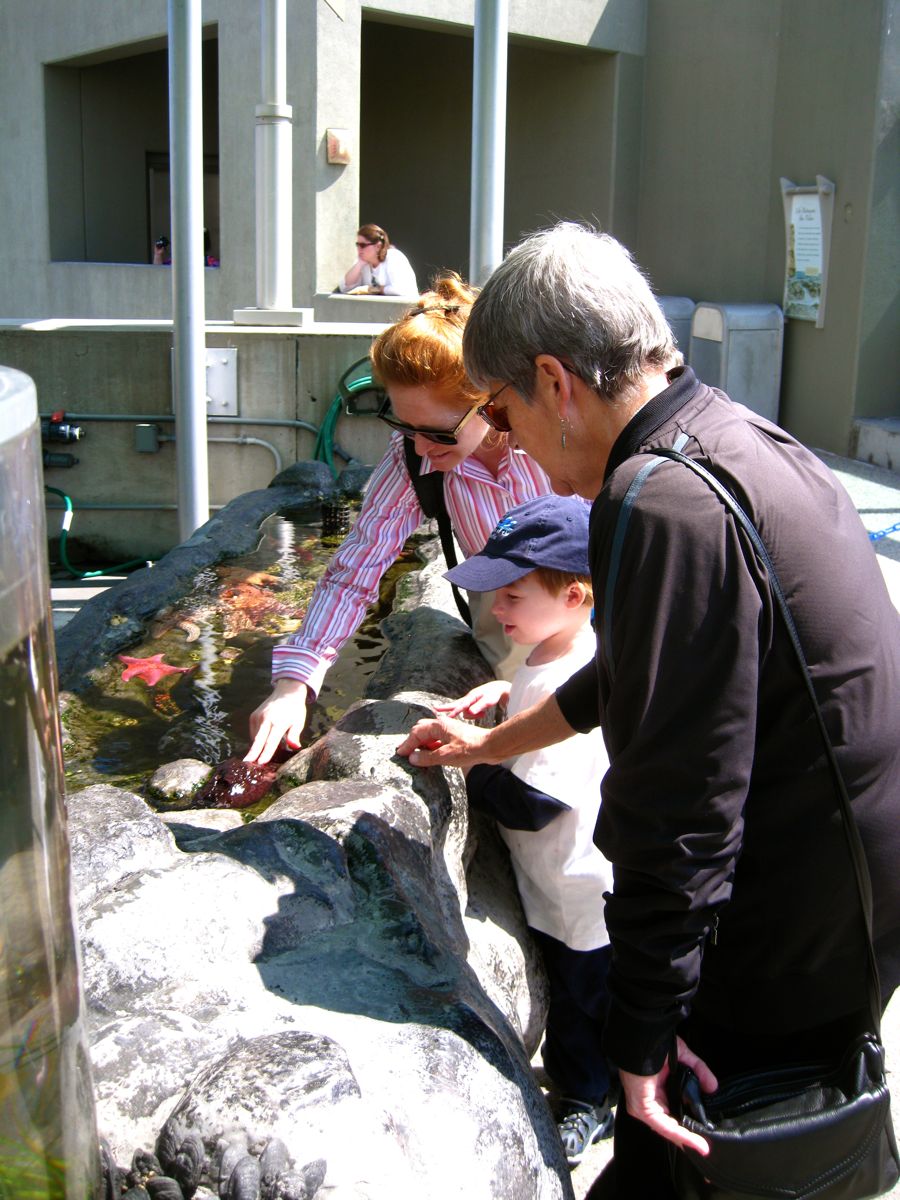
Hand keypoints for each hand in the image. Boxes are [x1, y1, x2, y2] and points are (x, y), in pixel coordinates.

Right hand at [245, 678, 308, 763]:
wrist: (286, 692)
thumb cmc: (294, 710)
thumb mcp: (298, 722)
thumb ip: (294, 735)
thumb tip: (294, 746)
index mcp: (278, 722)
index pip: (271, 741)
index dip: (266, 753)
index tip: (261, 762)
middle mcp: (266, 719)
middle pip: (258, 740)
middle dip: (252, 753)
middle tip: (246, 764)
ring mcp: (258, 717)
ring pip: (255, 737)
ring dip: (257, 747)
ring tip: (261, 755)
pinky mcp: (253, 716)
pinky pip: (253, 732)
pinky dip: (257, 739)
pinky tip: (263, 741)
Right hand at [396, 714, 491, 767]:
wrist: (490, 747)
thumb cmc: (470, 749)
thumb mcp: (445, 755)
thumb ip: (427, 757)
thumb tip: (412, 757)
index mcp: (438, 725)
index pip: (416, 732)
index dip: (407, 744)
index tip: (401, 754)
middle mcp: (443, 725)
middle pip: (422, 730)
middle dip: (413, 741)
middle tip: (406, 753)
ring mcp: (450, 731)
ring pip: (431, 735)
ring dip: (422, 745)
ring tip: (417, 757)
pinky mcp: (456, 737)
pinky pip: (439, 740)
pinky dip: (432, 747)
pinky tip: (432, 756)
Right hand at [434, 680, 509, 718]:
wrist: (498, 689)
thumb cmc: (493, 694)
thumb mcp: (488, 701)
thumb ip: (479, 707)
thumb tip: (468, 713)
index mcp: (471, 697)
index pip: (461, 705)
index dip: (454, 712)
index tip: (448, 717)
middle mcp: (468, 698)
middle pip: (455, 704)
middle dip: (446, 708)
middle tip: (435, 709)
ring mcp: (469, 702)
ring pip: (465, 712)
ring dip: (472, 716)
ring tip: (483, 713)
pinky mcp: (471, 705)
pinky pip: (469, 712)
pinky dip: (475, 715)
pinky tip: (483, 713)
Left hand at [619, 1037, 717, 1156]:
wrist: (642, 1040)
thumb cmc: (655, 1046)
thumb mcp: (683, 1058)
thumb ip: (699, 1071)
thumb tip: (713, 1088)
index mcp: (657, 1088)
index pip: (673, 1109)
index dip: (688, 1119)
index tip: (705, 1127)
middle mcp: (650, 1099)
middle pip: (671, 1122)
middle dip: (688, 1133)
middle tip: (706, 1141)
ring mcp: (645, 1107)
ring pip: (669, 1128)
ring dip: (687, 1138)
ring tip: (704, 1146)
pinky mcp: (644, 1110)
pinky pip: (664, 1127)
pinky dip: (681, 1135)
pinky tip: (695, 1141)